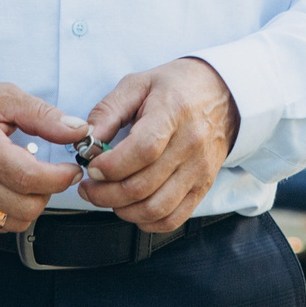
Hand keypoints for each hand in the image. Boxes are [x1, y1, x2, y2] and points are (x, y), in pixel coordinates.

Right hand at [0, 81, 86, 232]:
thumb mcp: (5, 98)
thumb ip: (44, 116)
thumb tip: (78, 130)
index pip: (27, 177)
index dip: (58, 179)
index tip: (71, 170)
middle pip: (24, 206)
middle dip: (48, 192)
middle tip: (49, 174)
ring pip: (13, 221)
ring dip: (30, 204)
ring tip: (26, 180)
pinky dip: (9, 212)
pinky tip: (7, 189)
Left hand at [77, 57, 239, 233]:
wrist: (220, 94)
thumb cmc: (176, 87)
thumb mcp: (137, 84)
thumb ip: (108, 112)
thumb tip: (85, 142)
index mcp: (173, 112)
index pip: (143, 151)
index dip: (111, 166)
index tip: (92, 167)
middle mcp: (191, 144)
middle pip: (143, 186)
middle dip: (105, 193)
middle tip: (89, 186)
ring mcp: (199, 169)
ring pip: (156, 209)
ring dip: (122, 210)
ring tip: (107, 197)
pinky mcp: (203, 187)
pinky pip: (173, 219)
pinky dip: (146, 222)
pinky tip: (132, 208)